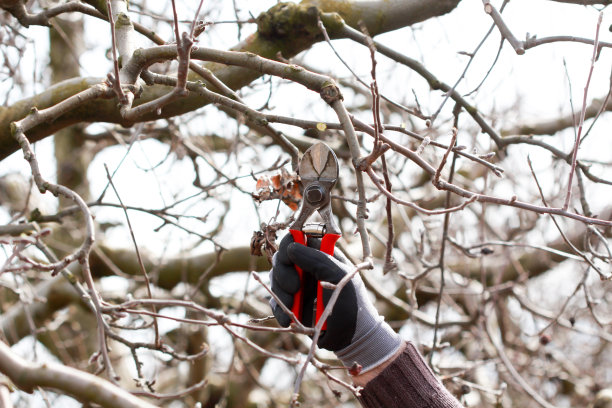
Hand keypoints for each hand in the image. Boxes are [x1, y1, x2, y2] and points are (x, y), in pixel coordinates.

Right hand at [270, 233, 401, 371]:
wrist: (350, 338)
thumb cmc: (350, 303)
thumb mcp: (337, 276)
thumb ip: (316, 259)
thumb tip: (292, 247)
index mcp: (322, 254)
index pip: (299, 237)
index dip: (290, 244)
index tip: (290, 257)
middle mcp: (308, 267)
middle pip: (282, 257)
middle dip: (283, 273)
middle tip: (295, 288)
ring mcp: (299, 285)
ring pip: (275, 278)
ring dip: (280, 293)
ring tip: (290, 307)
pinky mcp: (292, 303)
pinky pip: (275, 300)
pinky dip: (278, 308)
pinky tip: (286, 319)